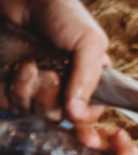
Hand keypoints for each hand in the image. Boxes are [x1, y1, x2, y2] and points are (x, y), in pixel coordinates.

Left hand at [0, 0, 108, 122]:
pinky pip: (7, 103)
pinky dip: (10, 90)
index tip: (75, 112)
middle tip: (51, 73)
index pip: (89, 114)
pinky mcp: (8, 83)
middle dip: (51, 97)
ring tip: (29, 64)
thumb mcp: (89, 42)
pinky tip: (16, 67)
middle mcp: (60, 88)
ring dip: (29, 90)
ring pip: (32, 111)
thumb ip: (89, 79)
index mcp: (86, 81)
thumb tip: (76, 115)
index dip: (83, 117)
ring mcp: (33, 87)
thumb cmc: (61, 14)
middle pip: (58, 116)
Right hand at [0, 128, 137, 154]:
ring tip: (83, 136)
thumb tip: (124, 137)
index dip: (129, 153)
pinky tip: (74, 136)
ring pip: (94, 149)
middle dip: (107, 142)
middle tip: (95, 140)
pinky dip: (74, 138)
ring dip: (91, 137)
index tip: (120, 140)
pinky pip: (74, 147)